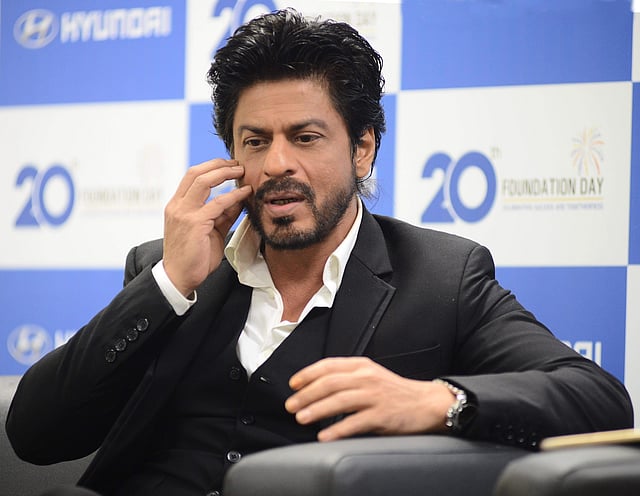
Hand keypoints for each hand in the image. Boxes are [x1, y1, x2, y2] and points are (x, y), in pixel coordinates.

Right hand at [162, 159, 251, 295]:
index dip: (211, 167)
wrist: (179, 278)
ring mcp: (183, 213)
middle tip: (237, 164)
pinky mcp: (194, 223)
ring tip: (241, 172)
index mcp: (177, 206)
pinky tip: (245, 193)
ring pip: (203, 181)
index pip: (192, 177)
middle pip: (196, 173)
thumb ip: (222, 214)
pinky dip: (233, 195)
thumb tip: (238, 199)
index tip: (229, 166)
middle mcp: (177, 206)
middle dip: (218, 164)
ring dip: (225, 173)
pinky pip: (217, 203)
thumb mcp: (210, 231)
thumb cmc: (194, 257)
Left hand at [285, 357, 455, 441]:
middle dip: (306, 394)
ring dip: (317, 410)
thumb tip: (317, 385)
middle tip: (291, 405)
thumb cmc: (395, 391)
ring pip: (339, 400)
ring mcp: (375, 396)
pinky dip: (337, 430)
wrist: (426, 403)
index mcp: (362, 366)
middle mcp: (367, 378)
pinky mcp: (382, 415)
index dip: (307, 374)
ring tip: (301, 418)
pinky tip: (324, 436)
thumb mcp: (371, 375)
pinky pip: (355, 423)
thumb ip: (348, 376)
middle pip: (330, 383)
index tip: (293, 384)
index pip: (329, 365)